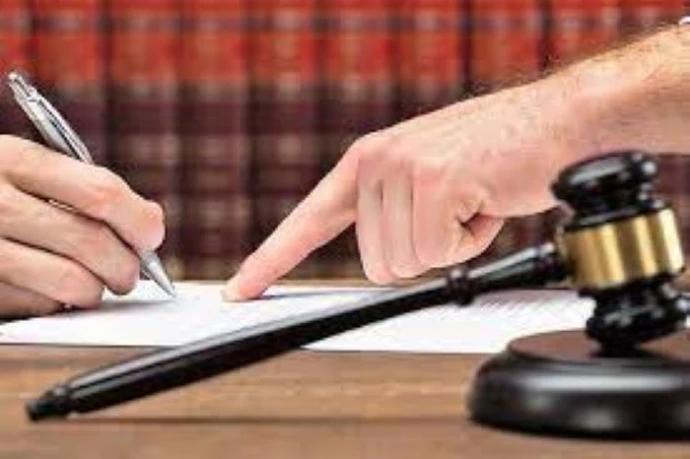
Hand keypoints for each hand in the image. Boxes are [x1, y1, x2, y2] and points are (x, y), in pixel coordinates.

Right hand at [0, 136, 163, 316]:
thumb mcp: (26, 169)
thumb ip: (88, 188)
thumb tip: (151, 222)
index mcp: (12, 160)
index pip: (100, 192)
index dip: (137, 220)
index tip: (151, 237)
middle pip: (91, 241)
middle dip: (126, 265)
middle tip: (128, 273)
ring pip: (72, 282)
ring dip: (97, 290)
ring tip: (96, 285)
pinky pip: (40, 305)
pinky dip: (56, 302)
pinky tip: (47, 289)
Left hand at [224, 77, 595, 299]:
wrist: (559, 121)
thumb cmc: (499, 156)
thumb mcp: (430, 180)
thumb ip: (393, 213)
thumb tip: (382, 263)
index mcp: (368, 163)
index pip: (308, 221)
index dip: (271, 260)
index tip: (241, 291)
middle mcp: (375, 162)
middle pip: (378, 266)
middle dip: (426, 252)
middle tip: (457, 212)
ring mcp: (400, 169)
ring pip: (407, 264)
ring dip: (452, 245)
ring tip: (473, 201)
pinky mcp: (432, 181)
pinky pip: (440, 255)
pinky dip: (473, 242)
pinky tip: (486, 201)